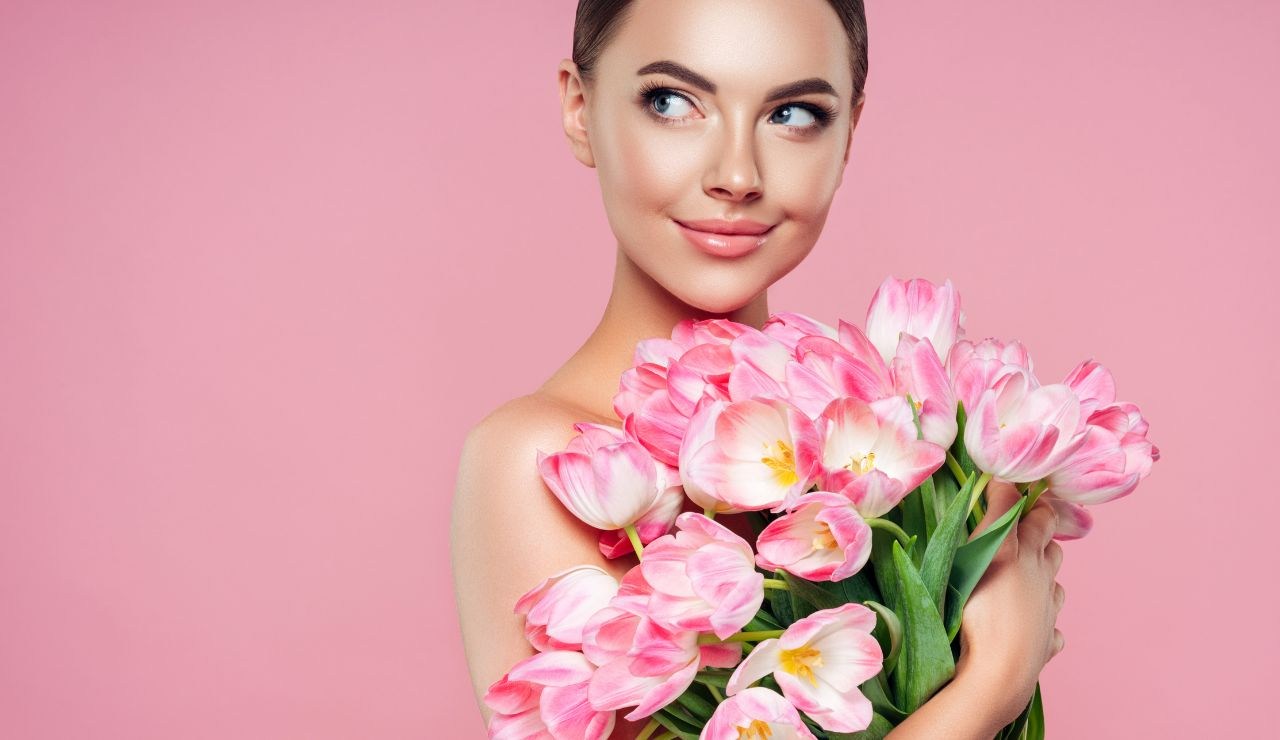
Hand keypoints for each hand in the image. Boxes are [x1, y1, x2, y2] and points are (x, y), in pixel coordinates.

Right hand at [953, 479, 1065, 725]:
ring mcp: (1047, 617)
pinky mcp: (1042, 646)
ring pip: (1055, 591)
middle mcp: (1045, 583)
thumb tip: (1006, 476)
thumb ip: (998, 513)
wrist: (998, 670)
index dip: (1037, 505)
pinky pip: (1049, 632)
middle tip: (1025, 535)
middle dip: (1044, 540)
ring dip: (1046, 582)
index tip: (1029, 495)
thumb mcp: (987, 550)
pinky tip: (1033, 628)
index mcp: (1031, 556)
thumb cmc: (987, 607)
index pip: (1042, 520)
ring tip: (1028, 580)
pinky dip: (1044, 626)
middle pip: (1052, 553)